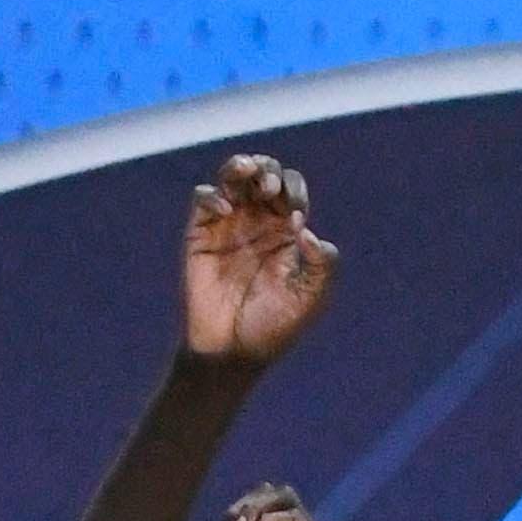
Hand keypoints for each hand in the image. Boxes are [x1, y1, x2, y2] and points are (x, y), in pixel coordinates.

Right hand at [181, 153, 335, 366]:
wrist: (230, 354)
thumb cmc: (271, 331)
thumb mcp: (309, 300)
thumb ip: (322, 265)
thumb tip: (308, 231)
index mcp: (284, 233)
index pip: (291, 191)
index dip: (295, 191)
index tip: (295, 218)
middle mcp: (256, 224)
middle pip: (262, 174)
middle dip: (270, 171)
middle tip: (272, 190)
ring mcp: (226, 226)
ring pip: (232, 178)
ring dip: (241, 166)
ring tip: (249, 171)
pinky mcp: (199, 235)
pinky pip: (202, 199)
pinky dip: (212, 195)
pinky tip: (223, 210)